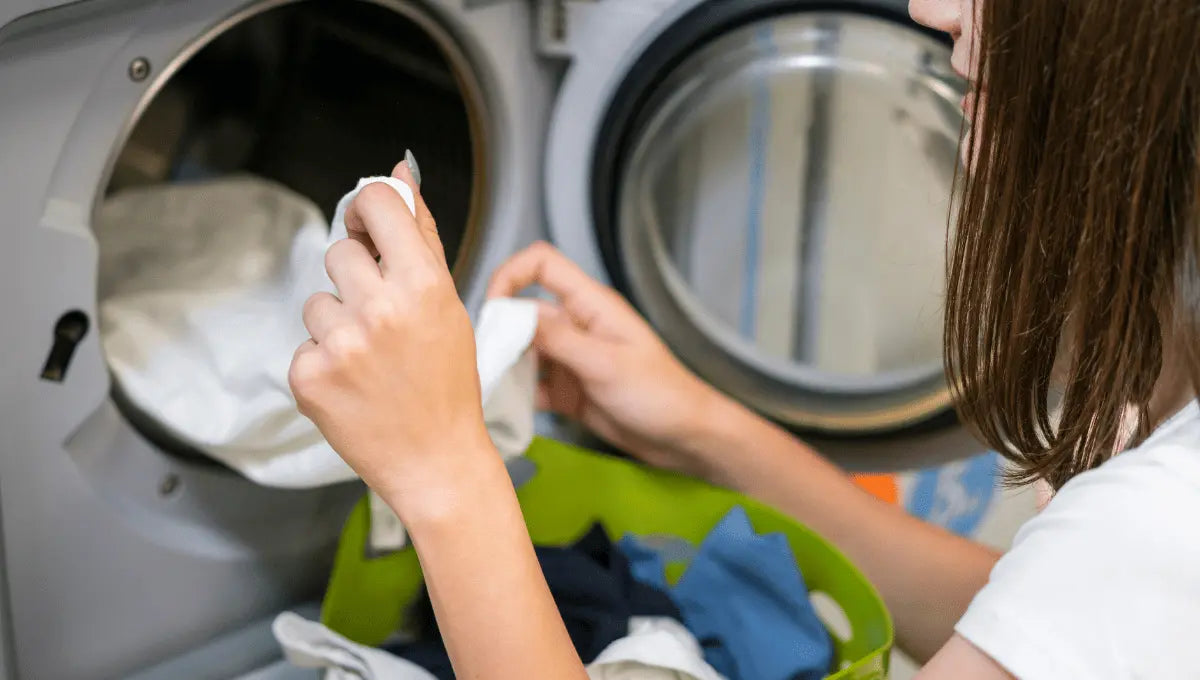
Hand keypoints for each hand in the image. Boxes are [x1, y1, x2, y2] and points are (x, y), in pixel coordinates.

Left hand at [289, 161, 492, 509]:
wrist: (435, 460)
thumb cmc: (447, 383)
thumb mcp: (448, 304)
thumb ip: (421, 234)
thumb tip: (400, 172)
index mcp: (422, 284)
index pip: (375, 202)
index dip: (369, 211)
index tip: (371, 229)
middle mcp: (379, 309)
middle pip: (340, 252)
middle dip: (358, 280)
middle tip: (386, 323)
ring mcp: (340, 344)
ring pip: (317, 299)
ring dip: (337, 323)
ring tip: (371, 360)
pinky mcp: (308, 376)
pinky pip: (304, 342)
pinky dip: (323, 361)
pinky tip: (354, 384)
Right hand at [487, 242, 730, 473]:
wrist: (685, 438)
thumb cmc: (661, 394)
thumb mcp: (607, 364)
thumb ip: (559, 340)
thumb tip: (513, 317)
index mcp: (591, 306)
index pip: (542, 265)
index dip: (510, 275)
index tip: (492, 308)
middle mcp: (577, 328)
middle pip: (523, 313)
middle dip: (499, 333)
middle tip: (481, 361)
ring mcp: (571, 360)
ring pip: (523, 353)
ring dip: (504, 367)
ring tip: (487, 388)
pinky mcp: (569, 391)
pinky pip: (533, 387)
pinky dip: (516, 396)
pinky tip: (505, 409)